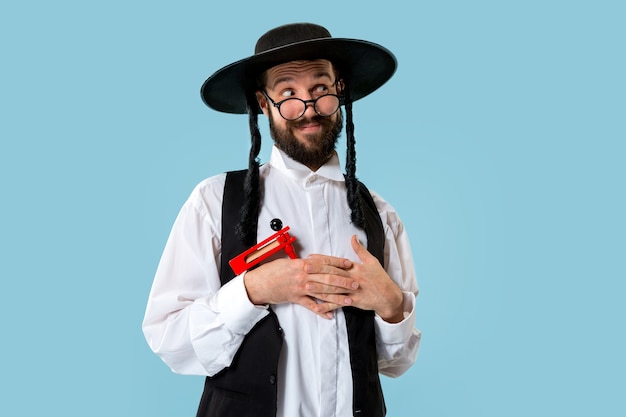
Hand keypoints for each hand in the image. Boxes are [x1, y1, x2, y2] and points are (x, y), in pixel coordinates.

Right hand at [243, 256, 357, 318]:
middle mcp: (303, 276)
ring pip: (323, 293)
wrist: (259, 283)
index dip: (338, 263)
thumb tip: (315, 261)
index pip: (324, 262)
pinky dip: (321, 311)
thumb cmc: (272, 271)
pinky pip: (311, 306)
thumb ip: (303, 263)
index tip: (349, 264)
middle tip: (355, 283)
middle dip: (343, 281)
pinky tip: (330, 315)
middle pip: (328, 278)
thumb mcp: (288, 261)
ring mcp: (300, 288)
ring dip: (337, 297)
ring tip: (349, 299)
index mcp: (302, 264)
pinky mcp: (296, 299)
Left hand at [306, 236, 404, 322]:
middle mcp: (352, 278)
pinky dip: (328, 306)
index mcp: (355, 268)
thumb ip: (360, 250)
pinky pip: (339, 304)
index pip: (336, 262)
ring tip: (307, 286)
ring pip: (334, 289)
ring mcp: (353, 291)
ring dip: (320, 288)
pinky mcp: (354, 302)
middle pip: (333, 274)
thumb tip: (353, 237)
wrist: (389, 296)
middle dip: (318, 271)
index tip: (311, 257)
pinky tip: (318, 307)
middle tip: (305, 268)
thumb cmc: (380, 278)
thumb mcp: (372, 261)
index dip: (323, 259)